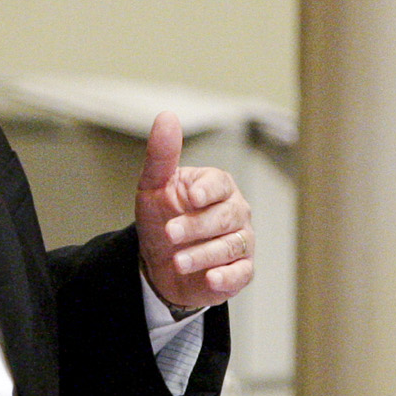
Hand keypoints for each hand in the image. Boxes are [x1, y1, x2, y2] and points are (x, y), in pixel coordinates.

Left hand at [135, 111, 253, 309]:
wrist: (160, 263)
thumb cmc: (162, 217)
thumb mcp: (154, 186)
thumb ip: (162, 155)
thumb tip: (166, 116)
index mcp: (216, 187)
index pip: (219, 183)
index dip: (207, 189)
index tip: (191, 196)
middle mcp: (234, 212)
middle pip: (225, 216)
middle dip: (196, 226)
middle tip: (169, 233)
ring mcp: (240, 241)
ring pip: (231, 246)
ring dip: (203, 254)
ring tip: (177, 261)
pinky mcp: (239, 271)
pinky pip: (241, 273)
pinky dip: (227, 277)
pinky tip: (211, 279)